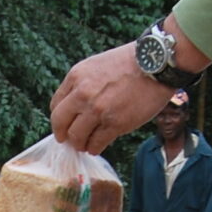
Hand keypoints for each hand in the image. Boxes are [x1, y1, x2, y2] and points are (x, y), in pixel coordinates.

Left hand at [51, 43, 171, 153]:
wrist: (155, 64)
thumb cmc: (129, 63)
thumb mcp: (96, 65)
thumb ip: (82, 84)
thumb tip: (74, 108)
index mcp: (76, 77)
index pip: (55, 105)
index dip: (60, 118)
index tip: (65, 124)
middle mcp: (83, 94)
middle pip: (60, 123)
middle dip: (63, 135)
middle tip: (69, 140)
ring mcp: (98, 111)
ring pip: (76, 138)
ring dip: (80, 144)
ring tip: (86, 144)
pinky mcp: (115, 124)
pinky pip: (96, 144)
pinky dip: (94, 148)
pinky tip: (97, 146)